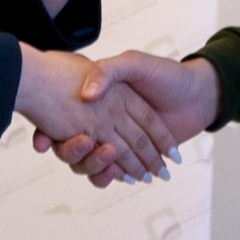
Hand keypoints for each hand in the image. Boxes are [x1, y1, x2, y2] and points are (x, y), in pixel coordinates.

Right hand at [31, 52, 219, 187]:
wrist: (199, 95)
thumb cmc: (167, 76)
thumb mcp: (135, 64)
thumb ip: (109, 71)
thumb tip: (87, 94)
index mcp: (99, 99)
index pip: (65, 118)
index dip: (49, 130)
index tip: (40, 140)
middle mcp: (103, 121)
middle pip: (74, 144)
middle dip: (70, 150)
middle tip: (81, 144)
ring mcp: (115, 142)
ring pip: (89, 162)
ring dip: (92, 165)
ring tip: (108, 157)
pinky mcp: (130, 160)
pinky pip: (111, 173)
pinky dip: (111, 176)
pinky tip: (119, 174)